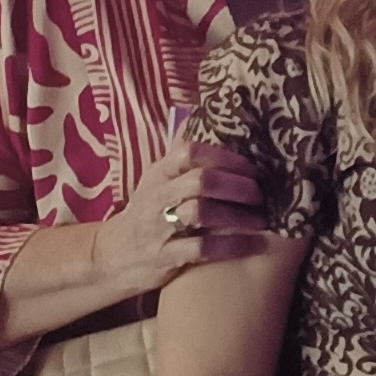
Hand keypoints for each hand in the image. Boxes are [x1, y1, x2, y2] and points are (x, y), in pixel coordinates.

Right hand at [106, 126, 266, 289]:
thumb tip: (212, 120)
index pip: (190, 151)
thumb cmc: (149, 212)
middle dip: (238, 186)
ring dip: (239, 215)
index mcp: (159, 173)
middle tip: (262, 195)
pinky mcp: (166, 256)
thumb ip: (184, 158)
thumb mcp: (158, 181)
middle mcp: (158, 196)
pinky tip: (254, 244)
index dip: (226, 157)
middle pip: (202, 180)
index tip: (253, 168)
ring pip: (201, 212)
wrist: (112, 256)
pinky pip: (202, 248)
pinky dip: (232, 245)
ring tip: (263, 220)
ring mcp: (160, 226)